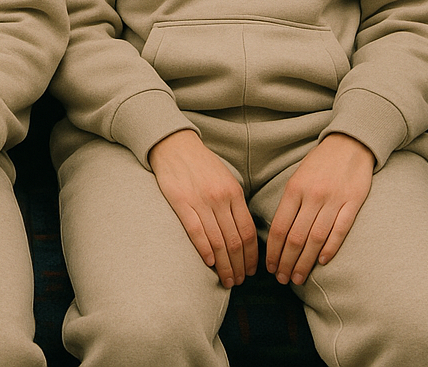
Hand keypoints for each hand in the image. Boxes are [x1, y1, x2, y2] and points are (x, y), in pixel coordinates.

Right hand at [148, 129, 257, 287]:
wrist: (174, 145)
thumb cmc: (201, 164)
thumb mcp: (226, 178)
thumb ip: (235, 202)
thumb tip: (244, 232)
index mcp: (234, 193)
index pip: (248, 232)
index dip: (252, 256)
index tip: (251, 271)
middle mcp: (220, 199)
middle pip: (235, 241)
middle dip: (239, 266)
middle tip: (239, 281)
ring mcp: (201, 201)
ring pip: (218, 242)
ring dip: (224, 266)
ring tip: (227, 279)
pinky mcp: (182, 202)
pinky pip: (196, 232)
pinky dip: (205, 251)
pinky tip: (209, 263)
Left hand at [266, 133, 375, 284]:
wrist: (349, 145)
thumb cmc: (319, 163)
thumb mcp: (297, 177)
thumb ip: (289, 203)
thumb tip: (275, 232)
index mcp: (294, 189)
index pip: (279, 226)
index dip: (273, 250)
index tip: (270, 267)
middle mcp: (312, 196)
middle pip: (295, 237)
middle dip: (286, 261)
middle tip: (282, 279)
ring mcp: (333, 201)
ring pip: (316, 239)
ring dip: (305, 262)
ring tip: (298, 277)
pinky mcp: (352, 203)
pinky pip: (339, 231)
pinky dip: (330, 249)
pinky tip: (321, 262)